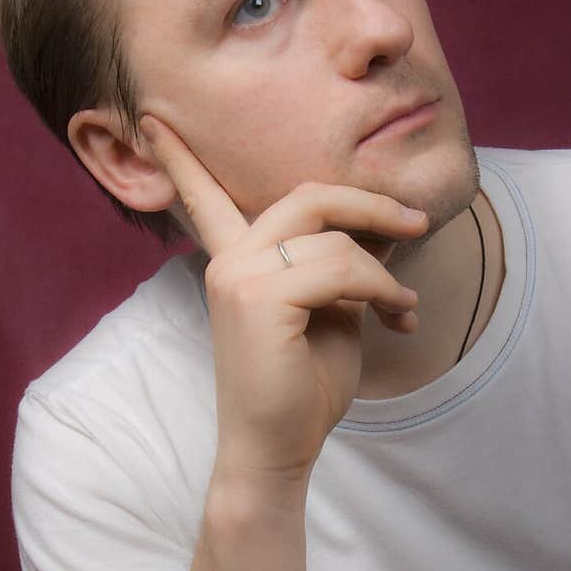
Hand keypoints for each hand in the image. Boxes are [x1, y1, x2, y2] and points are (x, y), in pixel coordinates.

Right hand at [139, 115, 426, 485]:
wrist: (277, 451)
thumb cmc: (302, 390)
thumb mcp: (331, 313)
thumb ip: (345, 264)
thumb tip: (390, 221)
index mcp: (234, 262)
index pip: (206, 199)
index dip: (183, 160)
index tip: (153, 119)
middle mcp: (229, 261)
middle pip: (308, 196)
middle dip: (370, 202)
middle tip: (417, 219)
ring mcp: (238, 276)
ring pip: (333, 236)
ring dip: (385, 269)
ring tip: (404, 306)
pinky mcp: (259, 297)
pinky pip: (341, 267)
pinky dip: (381, 288)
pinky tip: (397, 315)